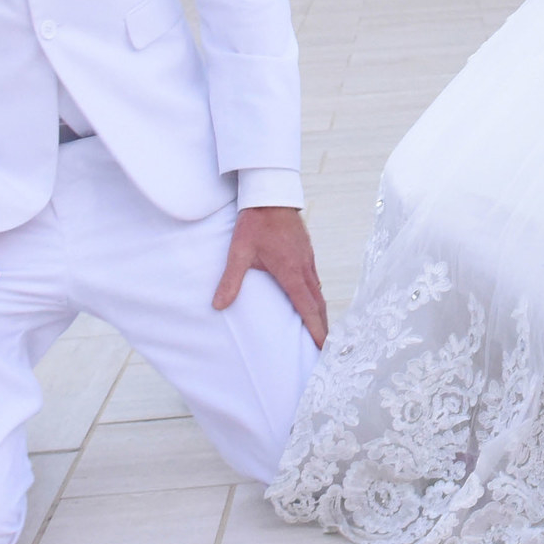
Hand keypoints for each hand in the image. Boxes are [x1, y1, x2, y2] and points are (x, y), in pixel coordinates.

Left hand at [217, 205, 328, 345]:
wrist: (270, 194)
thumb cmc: (255, 222)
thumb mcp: (239, 252)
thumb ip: (231, 280)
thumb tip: (218, 305)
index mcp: (291, 271)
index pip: (307, 307)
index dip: (315, 328)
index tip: (323, 347)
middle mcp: (304, 268)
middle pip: (318, 304)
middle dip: (322, 326)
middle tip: (326, 348)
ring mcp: (308, 259)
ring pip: (318, 292)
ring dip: (320, 312)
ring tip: (320, 330)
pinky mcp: (306, 252)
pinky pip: (315, 280)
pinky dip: (316, 297)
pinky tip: (311, 301)